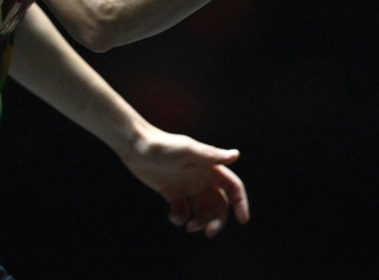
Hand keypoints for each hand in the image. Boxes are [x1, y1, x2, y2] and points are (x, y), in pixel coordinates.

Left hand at [118, 125, 249, 236]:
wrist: (135, 146)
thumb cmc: (162, 146)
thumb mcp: (187, 151)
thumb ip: (210, 155)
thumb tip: (236, 155)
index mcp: (210, 168)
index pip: (233, 186)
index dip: (241, 202)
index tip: (243, 219)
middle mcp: (201, 178)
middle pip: (219, 204)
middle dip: (217, 220)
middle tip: (208, 232)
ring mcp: (187, 187)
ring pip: (202, 211)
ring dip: (200, 222)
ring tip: (189, 226)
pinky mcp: (172, 193)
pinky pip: (183, 212)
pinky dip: (180, 218)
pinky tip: (171, 214)